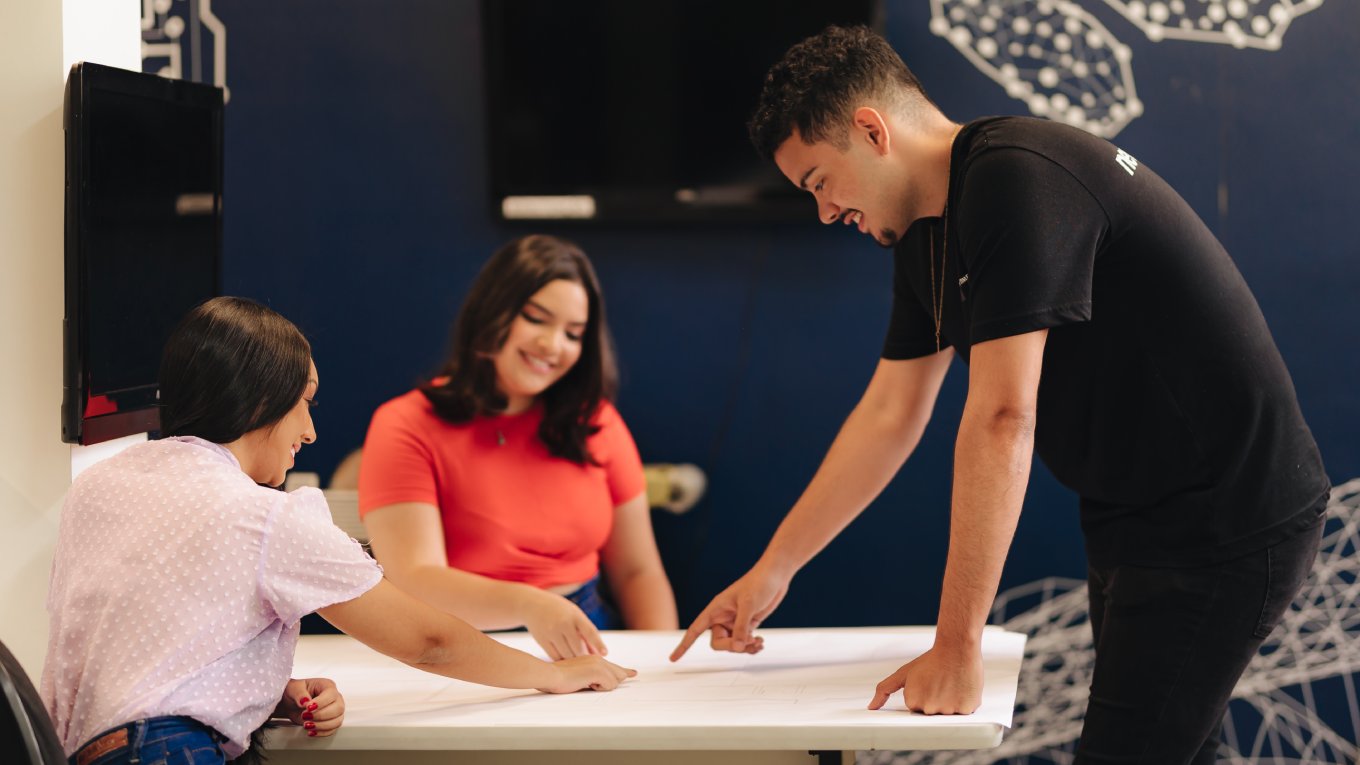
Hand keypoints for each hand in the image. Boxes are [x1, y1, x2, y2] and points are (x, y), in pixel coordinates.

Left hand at [276, 677, 344, 737]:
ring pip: (337, 721)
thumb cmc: (295, 692)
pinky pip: (332, 730)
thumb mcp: (294, 688)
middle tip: (305, 716)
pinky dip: (321, 733)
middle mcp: (335, 697)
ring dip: (321, 726)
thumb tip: (305, 701)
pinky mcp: (331, 721)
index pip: (331, 694)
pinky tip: (311, 731)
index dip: (321, 702)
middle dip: (321, 715)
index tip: (308, 708)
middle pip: (338, 708)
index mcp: (327, 686)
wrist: (292, 703)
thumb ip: (299, 694)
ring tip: (306, 725)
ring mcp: (335, 710)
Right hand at [521, 588, 607, 659]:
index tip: (605, 653)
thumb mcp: (575, 615)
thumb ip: (586, 632)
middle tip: (589, 662)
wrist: (533, 605)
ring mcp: (551, 632)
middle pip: (578, 648)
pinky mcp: (542, 640)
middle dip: (585, 656)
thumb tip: (599, 653)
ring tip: (577, 660)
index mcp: (575, 615)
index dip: (598, 643)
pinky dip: (563, 660)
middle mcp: (563, 623)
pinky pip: (555, 657)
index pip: (589, 631)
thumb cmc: (561, 611)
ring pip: (567, 655)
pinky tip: (566, 660)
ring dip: (574, 660)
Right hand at [538, 655, 636, 693]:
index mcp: (592, 659)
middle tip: (619, 679)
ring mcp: (598, 663)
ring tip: (587, 683)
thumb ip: (590, 677)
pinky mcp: (598, 670)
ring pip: (615, 680)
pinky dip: (600, 688)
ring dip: (602, 687)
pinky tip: (588, 684)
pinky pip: (610, 685)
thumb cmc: (559, 678)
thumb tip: (600, 684)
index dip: (624, 671)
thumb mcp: (578, 677)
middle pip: (618, 673)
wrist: (550, 675)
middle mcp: (598, 659)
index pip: (612, 666)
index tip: (633, 673)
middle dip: (618, 679)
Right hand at [669, 563, 786, 660]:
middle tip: (747, 642)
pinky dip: (751, 646)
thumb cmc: (759, 583)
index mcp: (716, 609)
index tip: (674, 659)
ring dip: (745, 647)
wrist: (775, 576)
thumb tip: (736, 648)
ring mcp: (736, 622)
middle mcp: (723, 617)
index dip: (684, 645)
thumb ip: (741, 628)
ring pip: (733, 645)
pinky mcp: (748, 625)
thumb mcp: (748, 605)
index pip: (695, 630)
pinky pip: (744, 642)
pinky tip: (760, 642)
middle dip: (731, 646)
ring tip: (758, 642)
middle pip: (718, 642)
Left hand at [868, 644, 983, 713]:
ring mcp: (948, 711)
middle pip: (932, 712)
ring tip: (950, 683)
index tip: (927, 682)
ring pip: (948, 712)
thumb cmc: (931, 661)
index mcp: (913, 702)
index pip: (916, 707)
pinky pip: (964, 711)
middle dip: (935, 698)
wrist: (956, 649)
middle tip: (939, 681)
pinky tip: (961, 687)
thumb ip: (885, 690)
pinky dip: (964, 701)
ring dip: (950, 700)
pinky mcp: (966, 709)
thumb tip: (871, 707)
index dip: (922, 694)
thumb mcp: (904, 674)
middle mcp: (930, 709)